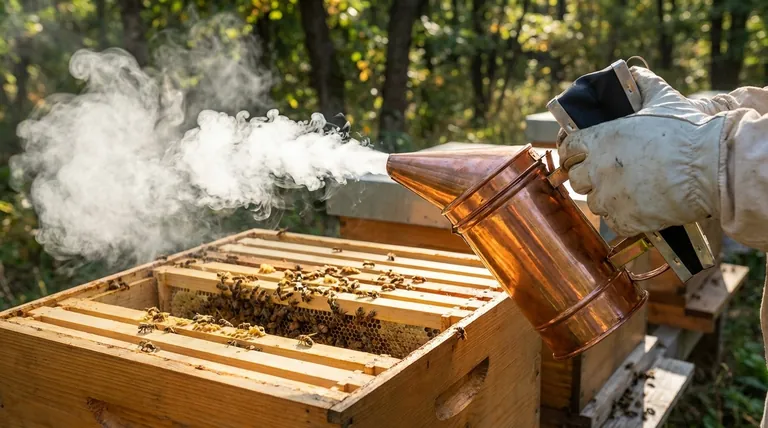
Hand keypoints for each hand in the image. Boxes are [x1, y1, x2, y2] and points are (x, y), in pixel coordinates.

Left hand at [556, 66, 723, 235]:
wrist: (712, 167)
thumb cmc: (687, 132)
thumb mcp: (663, 99)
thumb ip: (644, 84)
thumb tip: (634, 73)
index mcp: (599, 139)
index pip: (567, 149)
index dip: (572, 153)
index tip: (578, 156)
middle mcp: (598, 169)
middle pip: (575, 178)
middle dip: (587, 176)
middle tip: (605, 174)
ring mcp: (610, 197)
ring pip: (593, 202)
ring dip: (605, 198)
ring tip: (626, 191)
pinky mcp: (626, 219)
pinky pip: (613, 223)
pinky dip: (623, 218)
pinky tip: (637, 208)